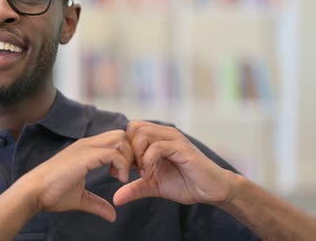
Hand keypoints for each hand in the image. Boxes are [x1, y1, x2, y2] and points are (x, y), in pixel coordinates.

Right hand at [20, 130, 133, 221]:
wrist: (34, 192)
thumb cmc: (51, 194)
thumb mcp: (80, 198)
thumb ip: (97, 203)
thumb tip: (112, 215)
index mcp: (86, 149)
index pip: (114, 139)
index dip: (125, 154)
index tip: (125, 174)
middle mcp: (87, 144)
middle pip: (120, 135)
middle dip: (130, 153)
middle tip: (129, 174)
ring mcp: (86, 147)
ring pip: (120, 139)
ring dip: (128, 158)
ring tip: (122, 177)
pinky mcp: (85, 156)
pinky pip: (114, 153)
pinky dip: (122, 165)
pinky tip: (119, 179)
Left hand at [113, 121, 233, 206]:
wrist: (211, 190)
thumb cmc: (185, 184)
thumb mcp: (153, 186)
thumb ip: (134, 188)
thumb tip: (115, 199)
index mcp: (156, 138)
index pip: (130, 130)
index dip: (123, 149)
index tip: (122, 170)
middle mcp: (164, 133)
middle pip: (133, 127)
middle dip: (127, 149)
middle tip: (130, 170)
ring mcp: (173, 138)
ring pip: (142, 133)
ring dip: (137, 154)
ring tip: (141, 172)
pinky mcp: (181, 147)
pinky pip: (156, 146)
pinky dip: (147, 160)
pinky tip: (148, 173)